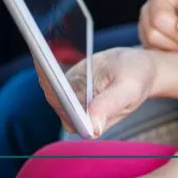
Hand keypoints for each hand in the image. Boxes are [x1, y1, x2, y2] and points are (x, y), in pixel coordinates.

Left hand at [34, 47, 156, 136]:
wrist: (136, 66)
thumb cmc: (137, 78)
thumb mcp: (128, 89)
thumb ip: (109, 106)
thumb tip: (93, 129)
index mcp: (92, 124)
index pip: (70, 115)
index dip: (60, 99)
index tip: (53, 80)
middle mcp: (78, 116)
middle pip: (56, 100)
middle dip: (49, 79)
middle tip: (42, 56)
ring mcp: (71, 100)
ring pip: (51, 87)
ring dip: (45, 69)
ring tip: (39, 48)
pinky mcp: (67, 85)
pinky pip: (52, 76)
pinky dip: (47, 64)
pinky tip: (42, 48)